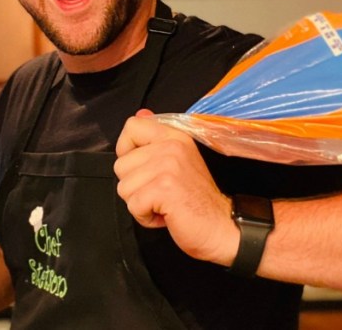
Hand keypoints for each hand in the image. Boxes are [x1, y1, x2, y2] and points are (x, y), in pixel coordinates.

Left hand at [114, 109, 238, 264]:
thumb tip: (141, 114)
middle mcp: (172, 145)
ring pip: (124, 187)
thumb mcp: (178, 160)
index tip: (143, 167)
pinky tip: (166, 214)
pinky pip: (133, 205)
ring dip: (140, 203)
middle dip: (135, 186)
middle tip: (161, 192)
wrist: (220, 227)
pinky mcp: (164, 188)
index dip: (127, 150)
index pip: (131, 126)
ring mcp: (168, 165)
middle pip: (121, 164)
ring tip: (164, 203)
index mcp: (175, 135)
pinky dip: (145, 217)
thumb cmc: (197, 200)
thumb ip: (156, 137)